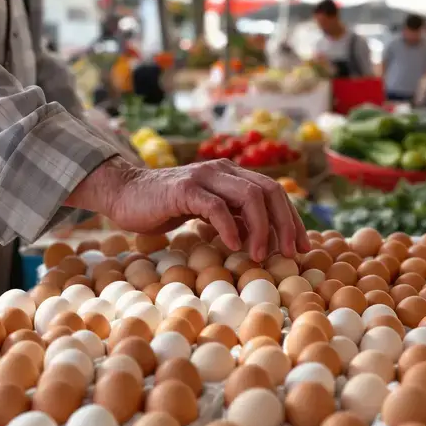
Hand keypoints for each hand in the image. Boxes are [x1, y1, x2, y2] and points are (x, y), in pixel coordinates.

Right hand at [68, 158, 310, 261]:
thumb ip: (233, 218)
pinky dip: (230, 227)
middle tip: (289, 253)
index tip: (301, 247)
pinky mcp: (184, 189)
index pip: (274, 192)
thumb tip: (265, 241)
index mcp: (232, 175)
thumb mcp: (207, 213)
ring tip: (260, 255)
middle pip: (270, 190)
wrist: (124, 195)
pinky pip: (216, 207)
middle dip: (285, 223)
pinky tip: (234, 246)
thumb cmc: (165, 208)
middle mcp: (223, 170)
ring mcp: (204, 177)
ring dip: (261, 228)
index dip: (292, 219)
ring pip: (249, 196)